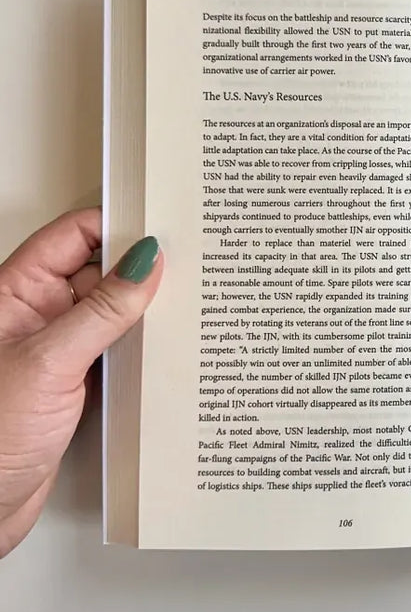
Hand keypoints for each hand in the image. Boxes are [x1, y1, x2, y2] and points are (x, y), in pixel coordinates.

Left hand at [0, 209, 161, 556]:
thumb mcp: (49, 363)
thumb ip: (103, 311)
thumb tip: (146, 262)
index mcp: (14, 293)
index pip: (74, 236)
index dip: (119, 227)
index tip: (167, 227)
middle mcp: (36, 315)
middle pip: (100, 270)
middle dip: (143, 267)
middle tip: (193, 265)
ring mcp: (58, 350)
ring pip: (113, 312)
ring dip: (147, 311)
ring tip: (190, 305)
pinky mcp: (76, 384)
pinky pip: (117, 350)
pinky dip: (144, 347)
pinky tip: (171, 349)